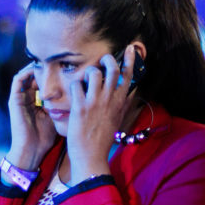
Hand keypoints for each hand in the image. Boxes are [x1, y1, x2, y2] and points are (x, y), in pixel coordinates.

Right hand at [5, 62, 57, 170]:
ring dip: (35, 67)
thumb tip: (81, 96)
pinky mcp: (13, 100)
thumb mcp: (57, 118)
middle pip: (35, 76)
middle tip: (57, 59)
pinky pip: (18, 80)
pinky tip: (37, 68)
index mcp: (37, 103)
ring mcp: (19, 98)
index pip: (44, 83)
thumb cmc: (45, 139)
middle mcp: (27, 98)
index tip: (66, 67)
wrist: (31, 151)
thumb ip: (64, 106)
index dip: (53, 74)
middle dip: (45, 68)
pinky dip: (26, 72)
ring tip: (47, 60)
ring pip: (26, 75)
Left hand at [66, 46, 137, 179]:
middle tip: (100, 62)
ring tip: (84, 82)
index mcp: (120, 103)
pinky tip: (74, 95)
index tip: (130, 48)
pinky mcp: (80, 107)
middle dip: (105, 60)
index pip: (128, 76)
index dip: (130, 59)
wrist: (91, 157)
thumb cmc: (102, 139)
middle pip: (112, 68)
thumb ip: (124, 104)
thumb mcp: (118, 120)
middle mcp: (109, 99)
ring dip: (87, 73)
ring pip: (93, 73)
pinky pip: (76, 85)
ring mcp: (95, 102)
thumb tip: (130, 92)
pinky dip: (74, 87)